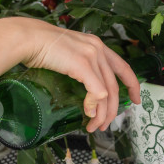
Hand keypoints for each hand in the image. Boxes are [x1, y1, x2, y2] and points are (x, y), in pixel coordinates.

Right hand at [14, 17, 141, 132]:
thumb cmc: (39, 44)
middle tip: (106, 124)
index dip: (132, 85)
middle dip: (113, 109)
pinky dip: (94, 106)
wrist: (28, 38)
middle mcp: (98, 48)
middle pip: (115, 85)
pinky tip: (87, 112)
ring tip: (94, 126)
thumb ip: (79, 64)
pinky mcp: (83, 65)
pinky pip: (97, 93)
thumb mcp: (67, 52)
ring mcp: (91, 56)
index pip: (122, 66)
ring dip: (102, 114)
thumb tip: (82, 85)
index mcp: (96, 44)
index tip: (135, 100)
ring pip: (108, 93)